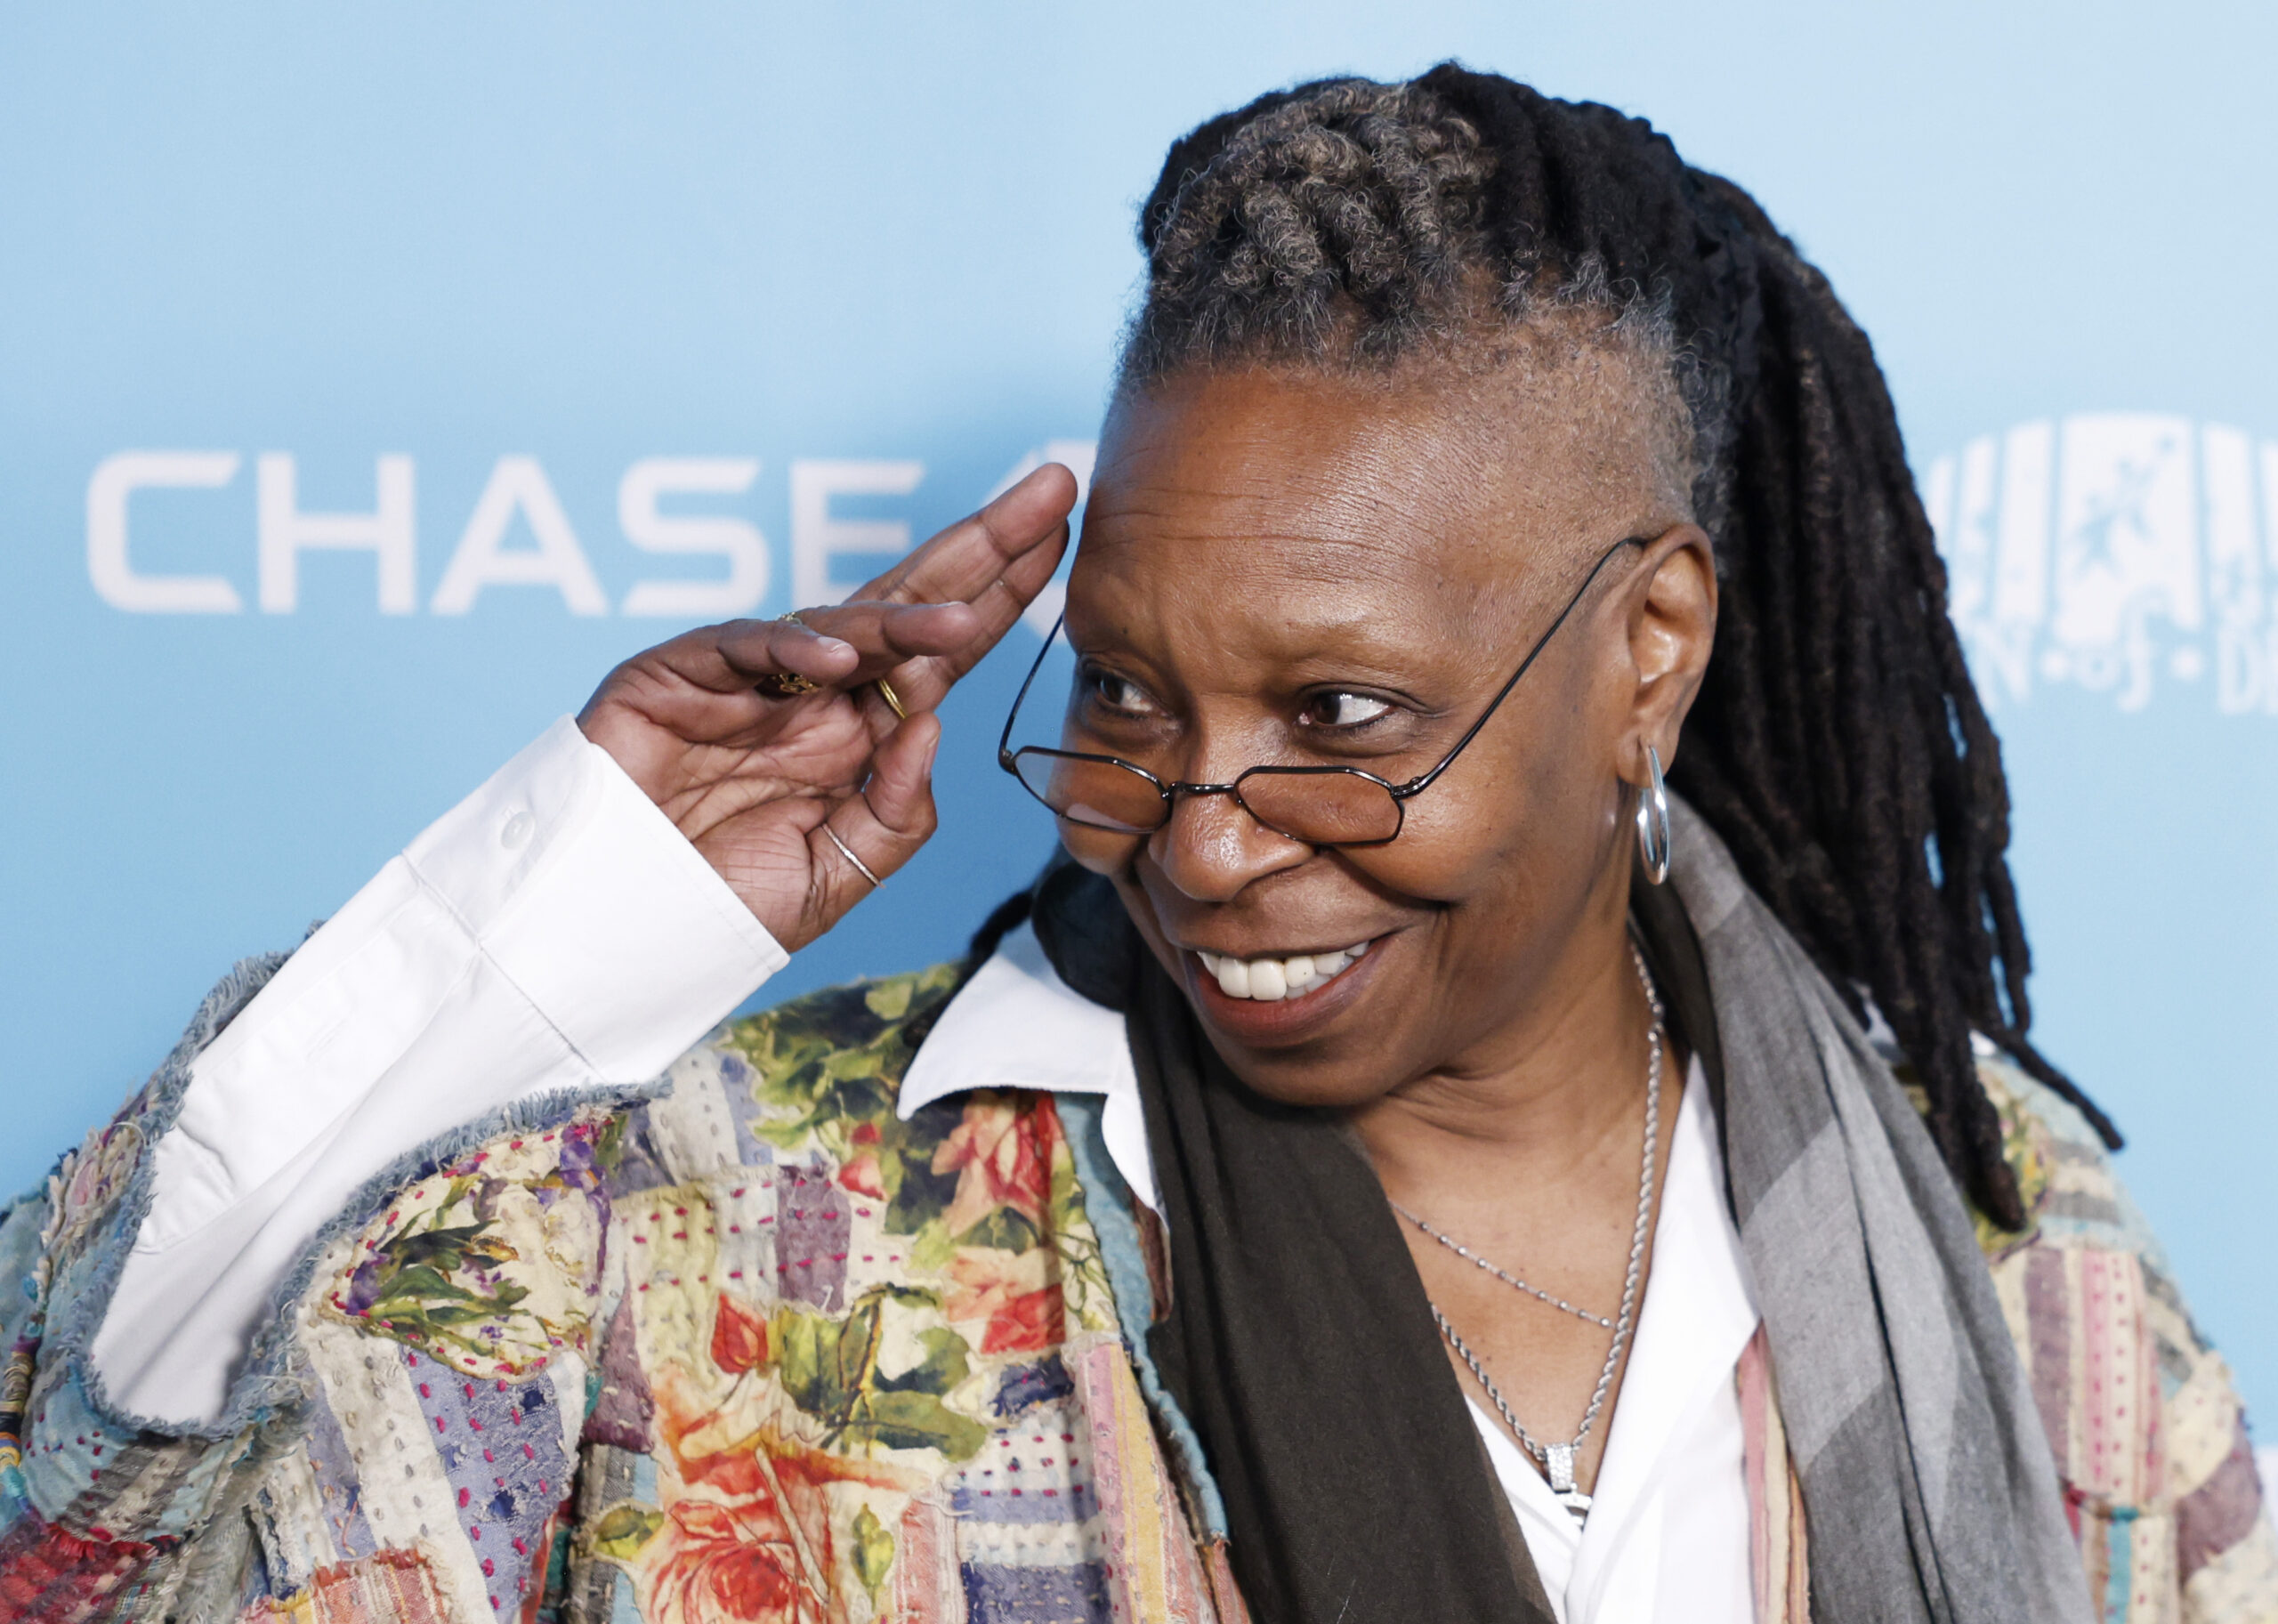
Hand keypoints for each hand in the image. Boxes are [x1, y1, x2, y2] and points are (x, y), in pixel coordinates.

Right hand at [576, 464, 1075, 951]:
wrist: (616, 932)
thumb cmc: (720, 904)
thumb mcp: (840, 874)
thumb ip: (895, 812)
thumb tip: (933, 724)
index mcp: (858, 731)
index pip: (945, 651)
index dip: (1002, 594)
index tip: (1063, 538)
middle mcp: (813, 690)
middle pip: (911, 603)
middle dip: (983, 547)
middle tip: (1049, 491)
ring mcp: (748, 676)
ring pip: (841, 622)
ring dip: (904, 617)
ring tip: (959, 618)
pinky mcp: (676, 674)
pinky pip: (743, 644)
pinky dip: (790, 646)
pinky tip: (837, 658)